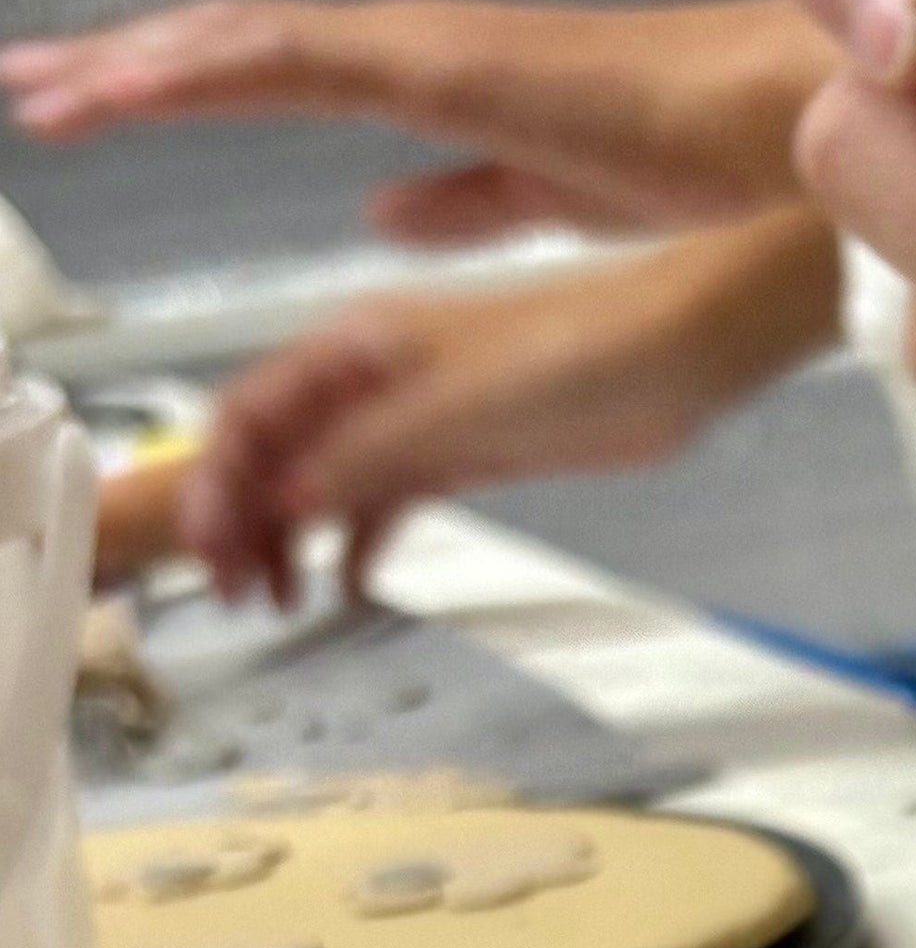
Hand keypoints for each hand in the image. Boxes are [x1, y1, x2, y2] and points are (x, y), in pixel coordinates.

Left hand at [0, 0, 830, 241]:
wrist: (779, 132)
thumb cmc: (704, 161)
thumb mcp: (555, 199)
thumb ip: (468, 200)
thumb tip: (388, 212)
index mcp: (435, 80)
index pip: (275, 69)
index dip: (179, 82)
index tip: (97, 102)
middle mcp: (412, 46)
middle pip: (232, 46)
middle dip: (120, 67)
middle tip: (28, 86)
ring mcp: (419, 44)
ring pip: (238, 42)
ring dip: (132, 67)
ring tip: (42, 92)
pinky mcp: (439, 63)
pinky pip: (295, 59)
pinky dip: (206, 70)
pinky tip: (137, 85)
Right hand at [182, 212, 841, 605]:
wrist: (672, 357)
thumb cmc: (577, 353)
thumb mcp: (454, 414)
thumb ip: (366, 457)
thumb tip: (285, 500)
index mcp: (355, 346)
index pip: (250, 413)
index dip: (218, 485)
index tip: (211, 551)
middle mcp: (374, 377)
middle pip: (278, 451)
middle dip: (243, 521)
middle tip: (236, 595)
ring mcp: (419, 416)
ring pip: (328, 481)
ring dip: (295, 538)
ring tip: (280, 602)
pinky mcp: (467, 450)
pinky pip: (390, 497)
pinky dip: (362, 538)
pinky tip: (347, 582)